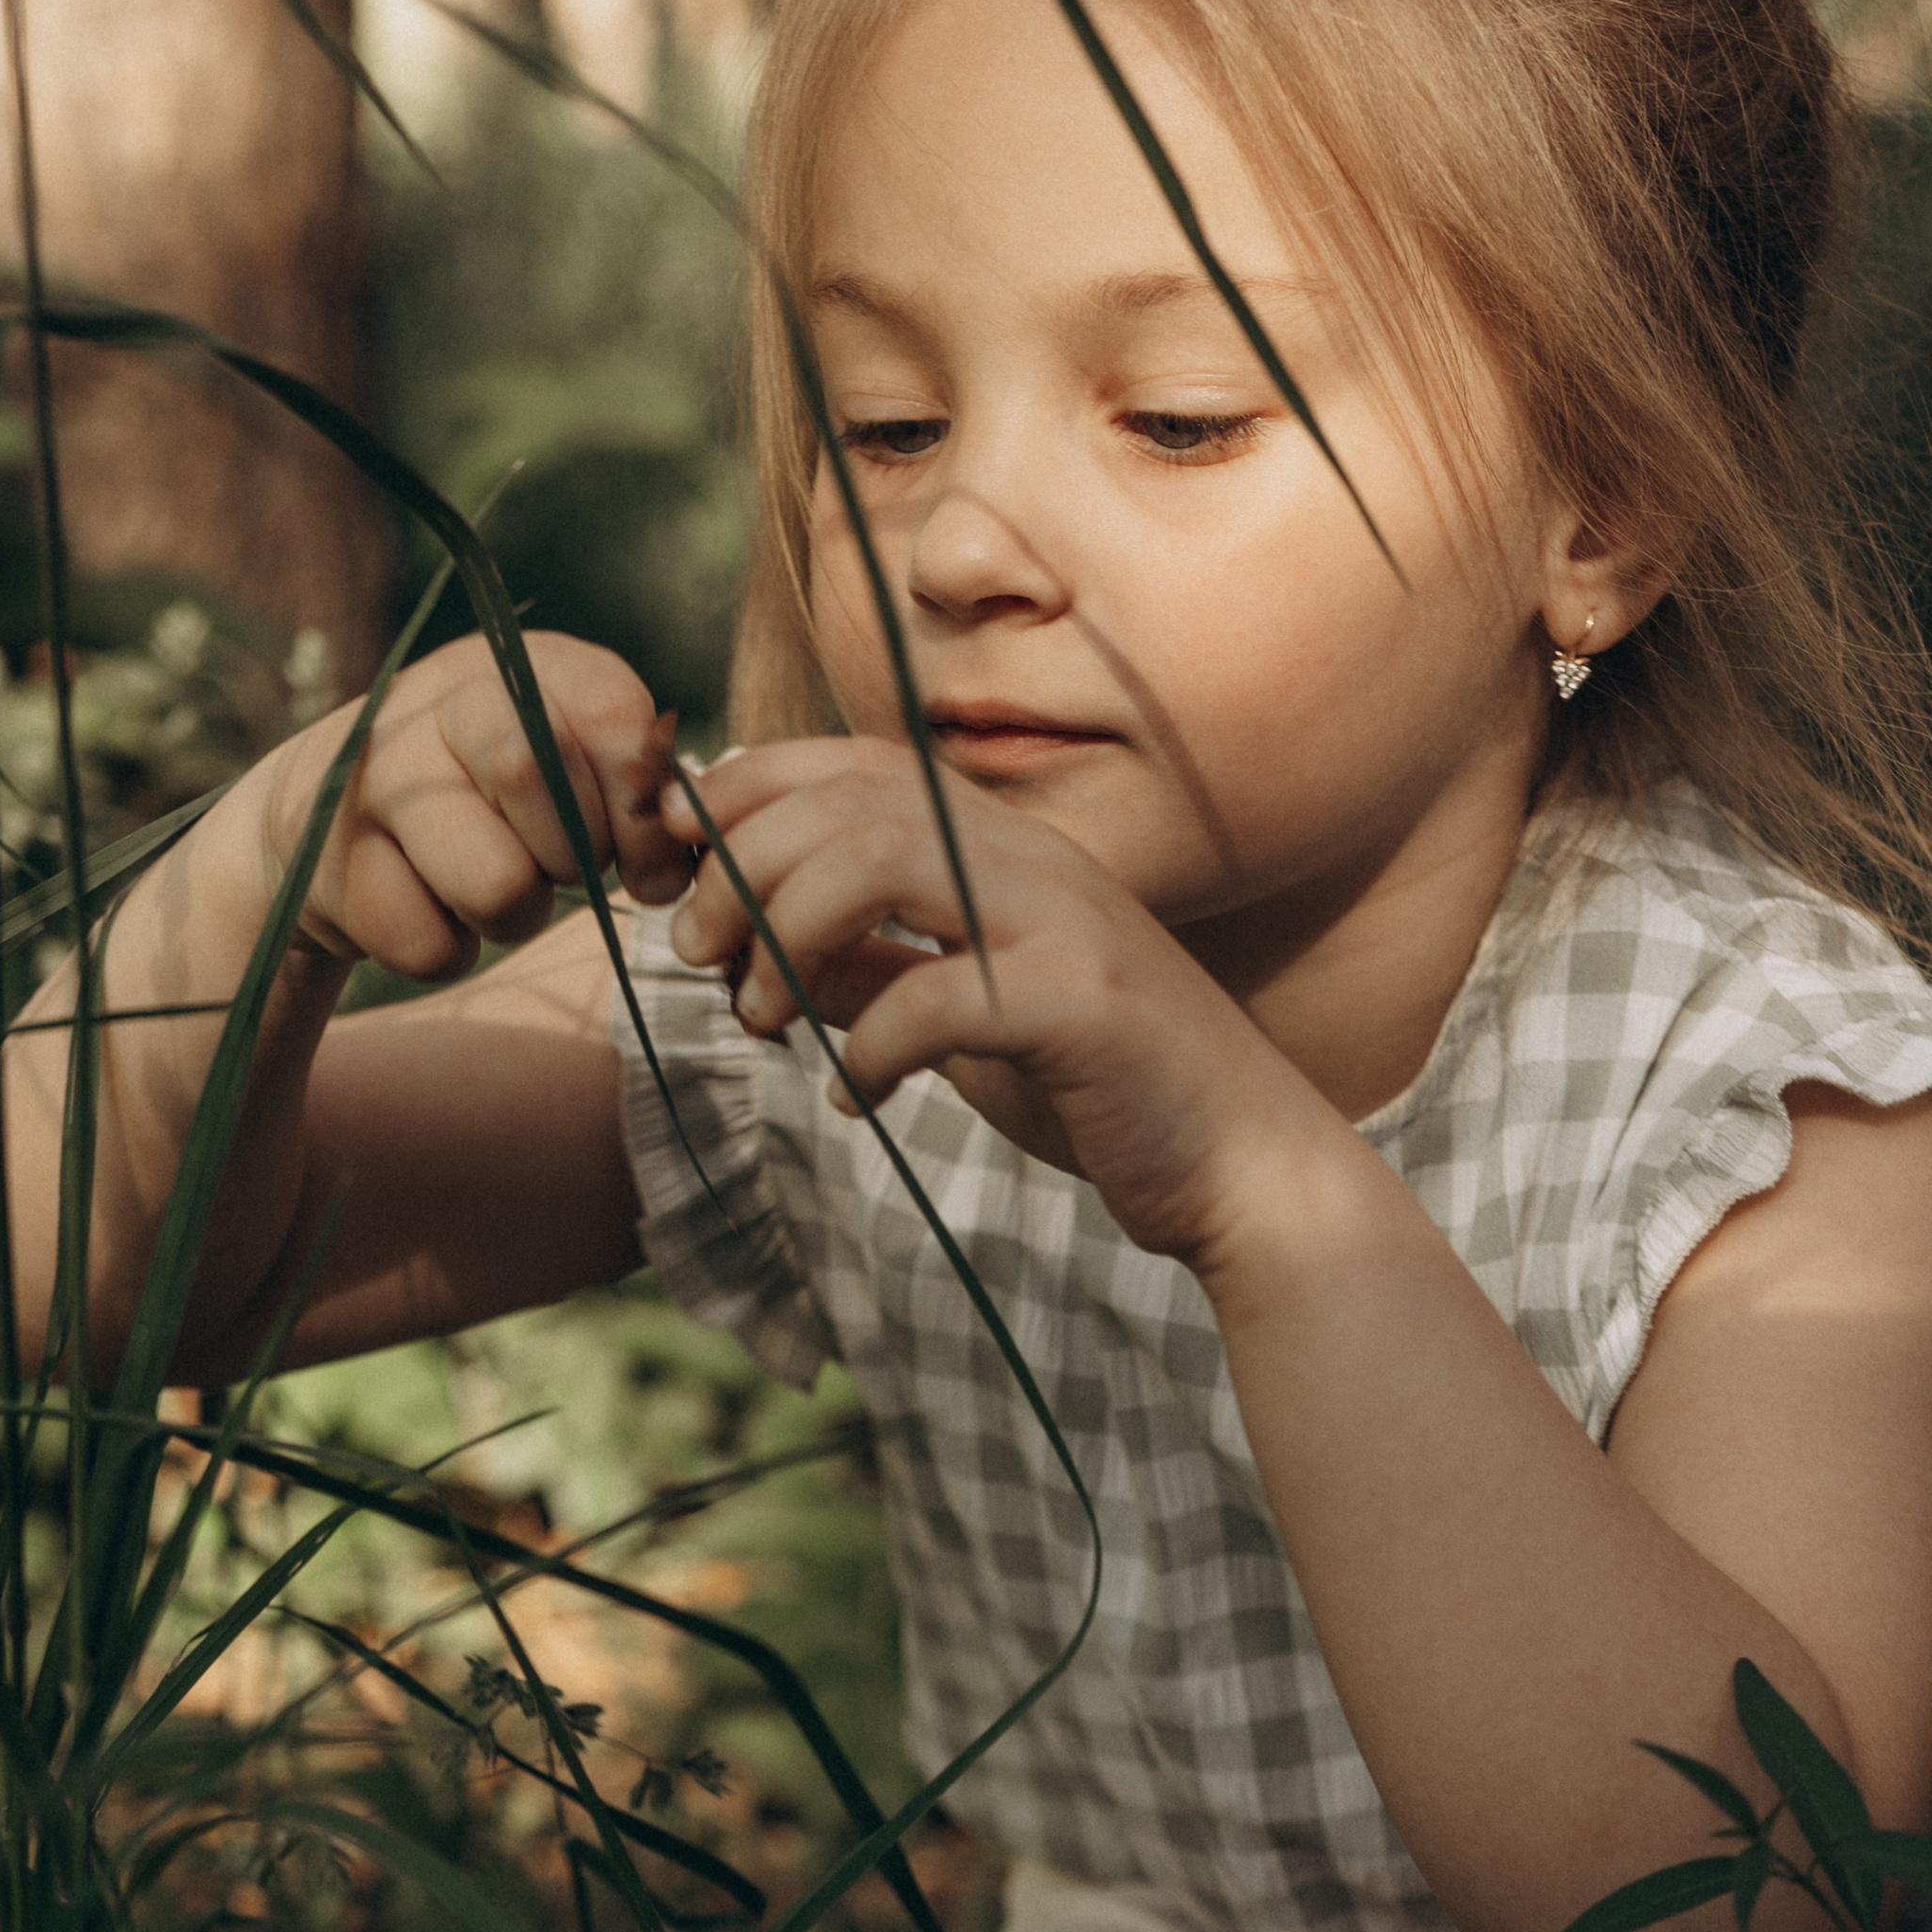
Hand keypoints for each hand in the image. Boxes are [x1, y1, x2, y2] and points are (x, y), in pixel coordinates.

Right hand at [259, 632, 690, 979]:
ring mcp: (375, 778)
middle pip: (534, 775)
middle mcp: (439, 699)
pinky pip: (431, 945)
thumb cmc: (485, 801)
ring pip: (496, 883)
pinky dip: (449, 950)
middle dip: (574, 856)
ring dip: (515, 915)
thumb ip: (635, 795)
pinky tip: (429, 910)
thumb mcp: (566, 770)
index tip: (648, 865)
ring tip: (493, 891)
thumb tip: (679, 867)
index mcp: (520, 665)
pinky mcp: (333, 864)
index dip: (645, 812)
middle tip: (559, 870)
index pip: (612, 719)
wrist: (324, 823)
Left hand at [661, 734, 1345, 1270]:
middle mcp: (1035, 863)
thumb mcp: (967, 1020)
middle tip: (698, 948)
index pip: (857, 765)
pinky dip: (874, 1049)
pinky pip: (942, 998)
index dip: (754, 787)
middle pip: (853, 803)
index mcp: (1007, 850)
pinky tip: (859, 1099)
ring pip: (884, 864)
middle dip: (746, 866)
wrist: (1246, 1166)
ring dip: (790, 933)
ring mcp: (1065, 925)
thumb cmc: (1107, 1089)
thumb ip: (878, 974)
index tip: (685, 850)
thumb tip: (767, 956)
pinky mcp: (1083, 1007)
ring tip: (763, 1014)